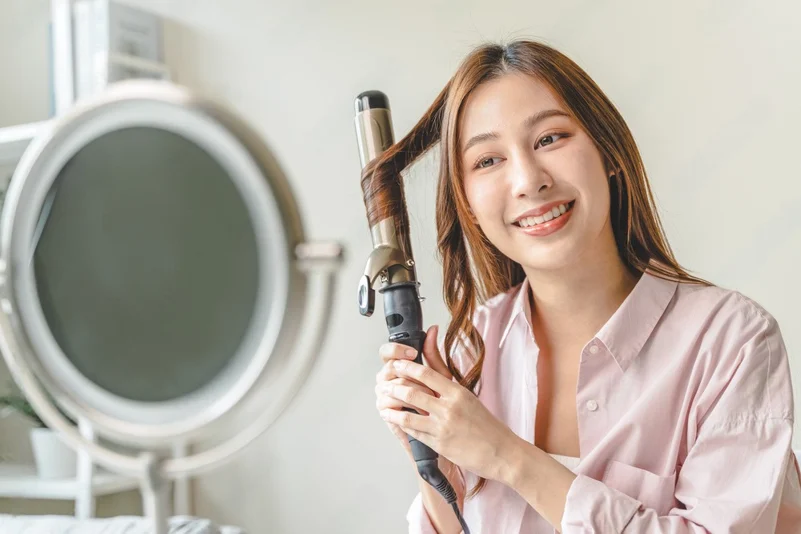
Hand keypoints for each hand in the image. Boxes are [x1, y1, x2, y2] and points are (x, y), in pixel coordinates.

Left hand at [378, 339, 520, 482]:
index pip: (426, 373)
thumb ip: (445, 375)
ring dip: (391, 407)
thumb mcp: (467, 395)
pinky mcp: (439, 444)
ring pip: (408, 413)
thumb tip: (433, 341)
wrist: (500, 451)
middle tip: (383, 384)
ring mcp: (443, 427)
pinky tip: (393, 420)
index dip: (406, 367)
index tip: (395, 365)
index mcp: (457, 392)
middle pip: (413, 391)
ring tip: (382, 403)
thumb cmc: (484, 423)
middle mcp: (449, 408)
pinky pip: (414, 432)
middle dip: (393, 386)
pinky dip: (400, 424)